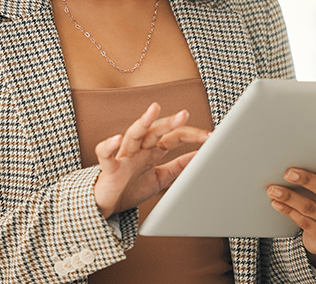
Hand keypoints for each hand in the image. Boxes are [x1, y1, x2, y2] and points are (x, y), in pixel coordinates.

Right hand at [93, 103, 209, 218]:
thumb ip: (178, 165)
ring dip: (143, 122)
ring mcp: (123, 156)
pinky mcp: (109, 168)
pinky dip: (109, 146)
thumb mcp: (161, 177)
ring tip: (153, 109)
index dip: (191, 135)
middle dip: (169, 122)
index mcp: (152, 151)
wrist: (110, 206)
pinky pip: (106, 154)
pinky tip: (117, 139)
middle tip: (185, 114)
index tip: (209, 137)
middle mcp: (138, 149)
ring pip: (133, 134)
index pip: (173, 137)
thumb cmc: (132, 188)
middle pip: (155, 131)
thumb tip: (200, 155)